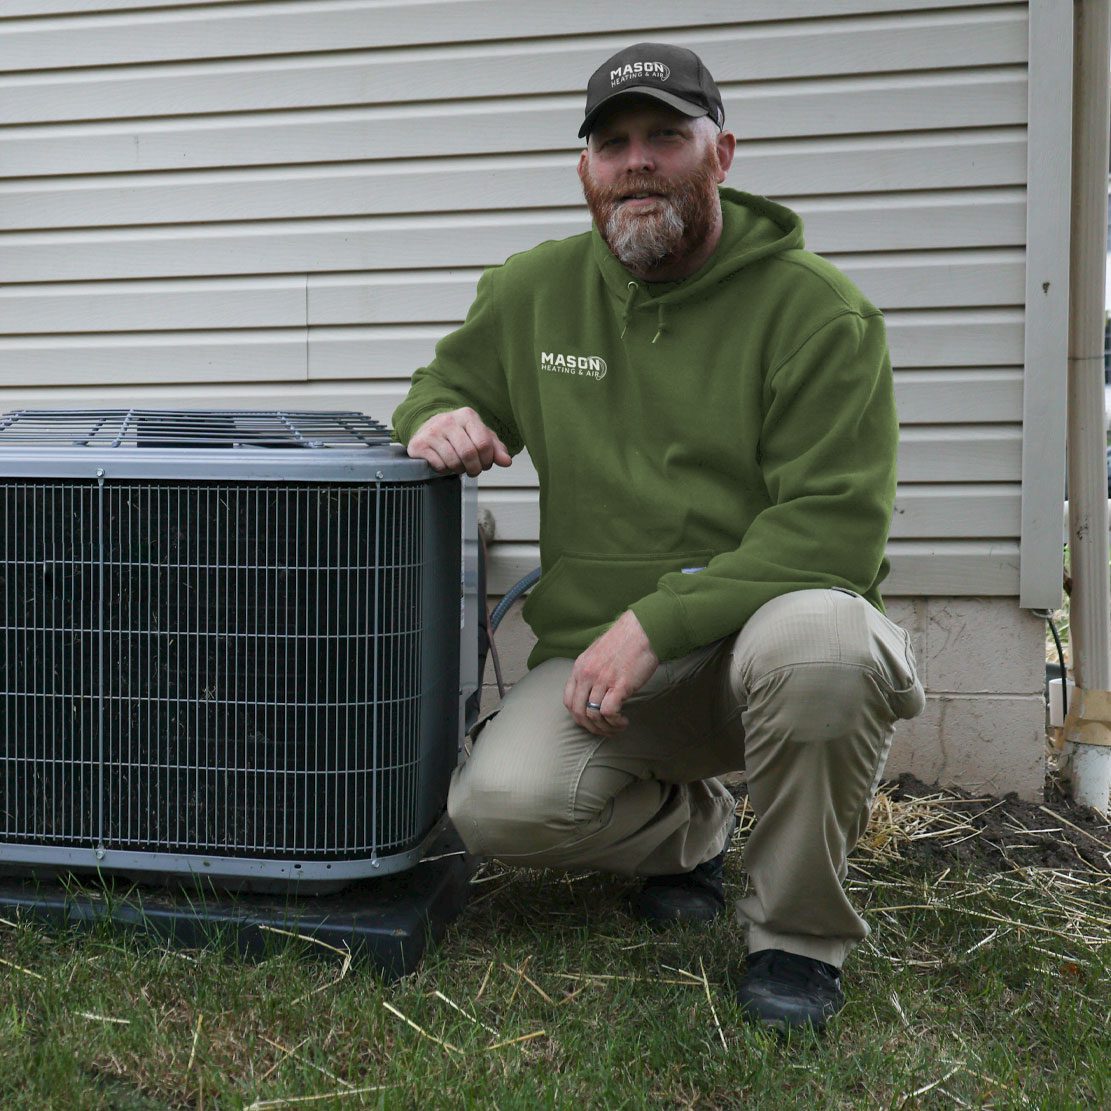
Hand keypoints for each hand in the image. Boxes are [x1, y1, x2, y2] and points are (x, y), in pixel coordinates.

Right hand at [407, 407, 511, 476]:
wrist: (428, 429)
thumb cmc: (458, 435)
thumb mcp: (479, 437)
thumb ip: (495, 448)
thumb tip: (506, 461)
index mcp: (467, 416)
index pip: (484, 443)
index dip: (488, 460)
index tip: (485, 463)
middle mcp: (448, 420)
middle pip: (469, 454)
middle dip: (474, 468)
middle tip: (473, 469)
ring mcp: (432, 431)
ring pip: (454, 461)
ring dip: (459, 470)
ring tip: (458, 466)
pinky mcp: (419, 444)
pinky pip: (439, 465)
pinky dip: (444, 470)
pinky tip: (444, 463)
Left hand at [564, 610, 658, 736]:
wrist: (643, 630)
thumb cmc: (624, 641)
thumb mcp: (597, 653)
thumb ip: (590, 670)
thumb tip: (590, 690)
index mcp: (580, 667)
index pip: (568, 701)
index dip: (578, 716)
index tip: (590, 722)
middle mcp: (587, 674)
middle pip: (578, 712)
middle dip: (590, 727)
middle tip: (603, 731)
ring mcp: (602, 680)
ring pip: (593, 715)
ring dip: (605, 728)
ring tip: (616, 727)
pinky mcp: (619, 685)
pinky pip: (608, 712)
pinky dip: (615, 722)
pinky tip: (623, 721)